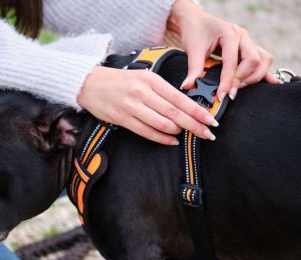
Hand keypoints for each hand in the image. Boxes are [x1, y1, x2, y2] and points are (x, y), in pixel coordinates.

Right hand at [77, 66, 218, 144]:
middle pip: (174, 113)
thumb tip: (184, 105)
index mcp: (151, 80)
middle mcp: (143, 92)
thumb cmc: (119, 81)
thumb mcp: (142, 76)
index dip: (198, 111)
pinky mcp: (123, 119)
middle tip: (208, 134)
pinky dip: (162, 139)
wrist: (89, 84)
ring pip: (162, 124)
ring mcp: (132, 107)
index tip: (210, 120)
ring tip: (187, 135)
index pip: (180, 98)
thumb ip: (161, 90)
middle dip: (194, 125)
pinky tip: (172, 141)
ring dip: (178, 132)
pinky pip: (147, 132)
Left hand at [166, 0, 280, 99]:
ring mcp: (247, 42)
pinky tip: (270, 82)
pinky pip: (262, 59)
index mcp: (230, 34)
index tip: (222, 96)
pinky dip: (265, 72)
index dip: (228, 81)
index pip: (233, 62)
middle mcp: (243, 37)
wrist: (195, 20)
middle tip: (230, 92)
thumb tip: (188, 86)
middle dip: (243, 79)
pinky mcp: (248, 48)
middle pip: (254, 60)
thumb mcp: (192, 50)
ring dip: (254, 76)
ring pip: (263, 60)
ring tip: (238, 87)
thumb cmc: (194, 31)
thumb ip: (193, 69)